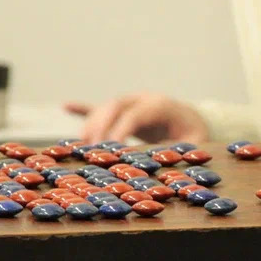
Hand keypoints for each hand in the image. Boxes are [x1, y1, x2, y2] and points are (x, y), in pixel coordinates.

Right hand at [66, 93, 208, 144]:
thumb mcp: (194, 145)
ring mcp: (129, 102)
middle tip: (92, 150)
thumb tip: (161, 161)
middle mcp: (141, 99)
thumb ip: (178, 151)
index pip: (135, 115)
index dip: (121, 130)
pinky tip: (66, 106)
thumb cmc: (194, 135)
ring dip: (92, 126)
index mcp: (160, 106)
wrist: (192, 121)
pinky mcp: (121, 111)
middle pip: (115, 106)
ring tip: (82, 147)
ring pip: (104, 109)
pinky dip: (83, 109)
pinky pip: (99, 108)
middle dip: (101, 126)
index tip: (111, 149)